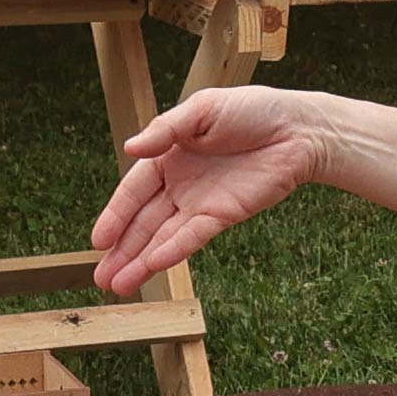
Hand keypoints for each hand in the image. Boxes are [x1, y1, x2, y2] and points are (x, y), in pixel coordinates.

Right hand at [92, 83, 341, 293]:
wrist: (298, 129)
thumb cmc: (252, 110)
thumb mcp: (202, 109)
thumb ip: (165, 131)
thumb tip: (129, 146)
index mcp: (168, 155)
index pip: (133, 190)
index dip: (115, 215)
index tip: (97, 241)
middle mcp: (180, 184)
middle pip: (143, 222)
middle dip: (122, 250)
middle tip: (100, 279)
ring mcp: (201, 203)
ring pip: (164, 237)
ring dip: (141, 261)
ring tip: (118, 286)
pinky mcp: (224, 216)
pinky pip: (193, 237)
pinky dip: (173, 252)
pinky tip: (153, 267)